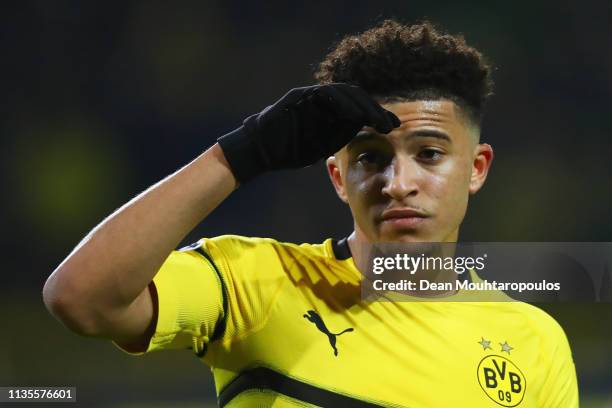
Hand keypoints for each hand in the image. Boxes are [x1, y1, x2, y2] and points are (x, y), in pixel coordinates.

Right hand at [217, 83, 399, 182]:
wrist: (262, 151)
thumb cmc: (291, 150)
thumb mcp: (324, 144)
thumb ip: (343, 133)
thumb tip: (368, 128)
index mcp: (330, 110)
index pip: (359, 106)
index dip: (377, 115)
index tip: (394, 126)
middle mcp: (323, 99)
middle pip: (356, 96)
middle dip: (375, 110)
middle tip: (390, 125)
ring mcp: (311, 95)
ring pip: (344, 92)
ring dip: (363, 106)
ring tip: (377, 121)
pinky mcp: (300, 96)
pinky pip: (325, 94)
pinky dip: (342, 103)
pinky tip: (355, 116)